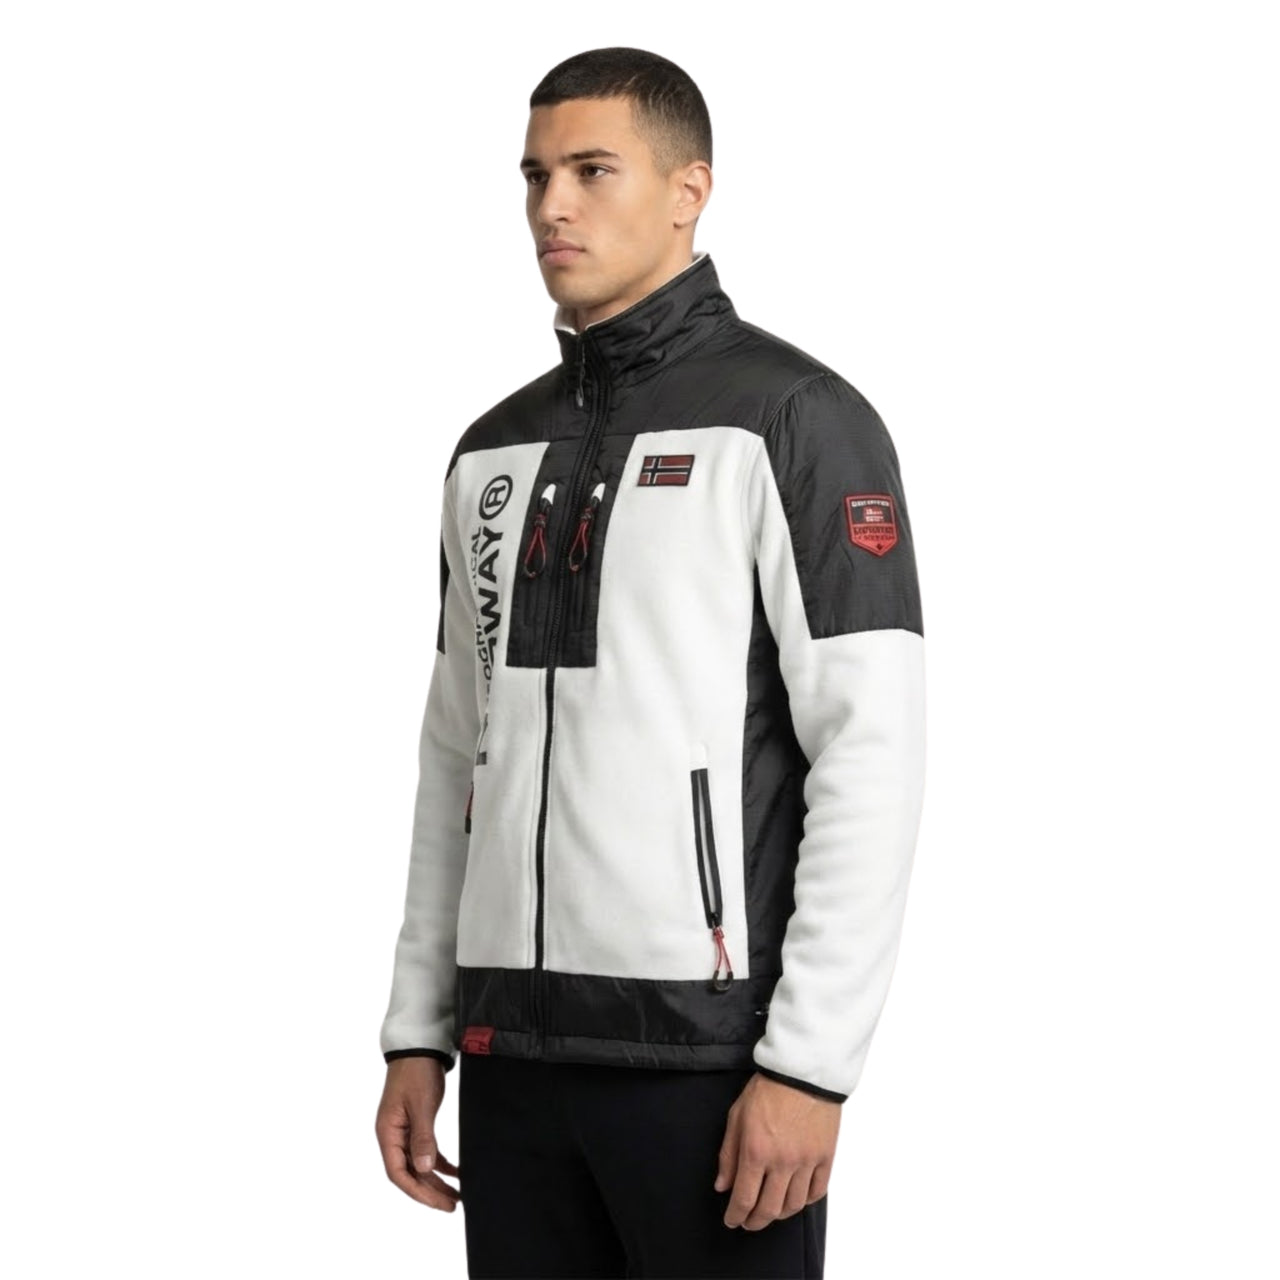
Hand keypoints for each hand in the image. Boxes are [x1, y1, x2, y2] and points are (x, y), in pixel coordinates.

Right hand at [375, 1057, 461, 1210]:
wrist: (420, 1047)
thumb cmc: (416, 1072)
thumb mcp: (422, 1105)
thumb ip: (423, 1137)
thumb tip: (425, 1170)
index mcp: (387, 1133)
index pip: (398, 1173)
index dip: (418, 1192)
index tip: (439, 1202)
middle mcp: (393, 1136)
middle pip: (409, 1173)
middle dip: (430, 1191)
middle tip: (452, 1205)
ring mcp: (404, 1131)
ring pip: (419, 1165)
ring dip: (436, 1181)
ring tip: (456, 1195)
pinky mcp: (416, 1124)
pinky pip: (426, 1151)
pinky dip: (440, 1163)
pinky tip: (455, 1172)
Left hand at [714, 1071, 838, 1229]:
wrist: (803, 1071)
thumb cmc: (767, 1089)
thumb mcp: (737, 1116)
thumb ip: (728, 1154)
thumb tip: (723, 1186)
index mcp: (756, 1151)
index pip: (744, 1199)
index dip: (736, 1215)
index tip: (731, 1220)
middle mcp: (782, 1162)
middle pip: (769, 1209)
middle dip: (755, 1221)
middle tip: (748, 1222)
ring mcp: (806, 1161)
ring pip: (793, 1205)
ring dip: (779, 1214)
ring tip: (770, 1211)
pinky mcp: (825, 1156)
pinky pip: (817, 1191)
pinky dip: (805, 1201)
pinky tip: (795, 1198)